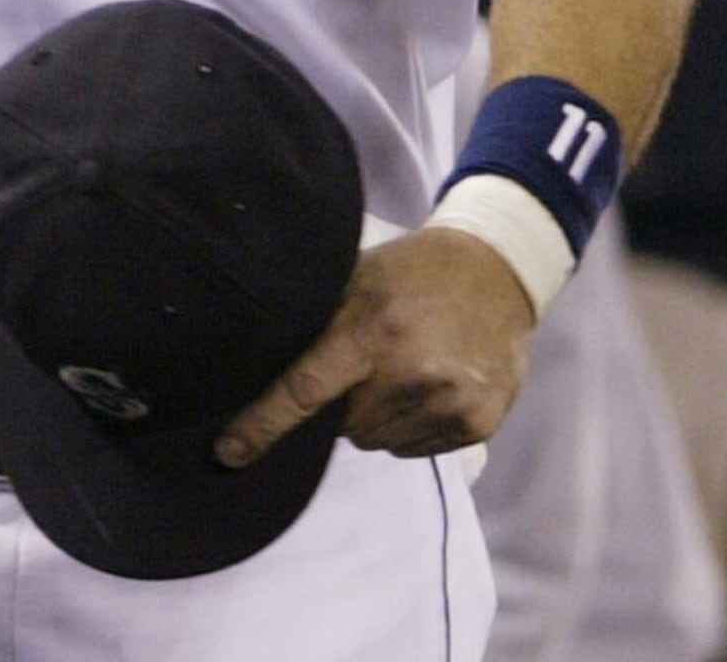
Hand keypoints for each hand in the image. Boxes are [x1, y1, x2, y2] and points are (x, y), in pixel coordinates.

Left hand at [217, 226, 537, 468]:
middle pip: (343, 425)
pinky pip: (413, 449)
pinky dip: (407, 428)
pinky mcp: (478, 423)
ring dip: (373, 419)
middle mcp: (413, 374)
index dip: (262, 425)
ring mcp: (450, 403)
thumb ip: (315, 325)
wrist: (498, 274)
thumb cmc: (410, 273)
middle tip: (360, 369)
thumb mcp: (355, 279)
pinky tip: (424, 389)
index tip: (228, 453)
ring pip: (376, 441)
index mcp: (372, 332)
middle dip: (339, 405)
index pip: (303, 390)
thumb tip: (257, 367)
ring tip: (396, 375)